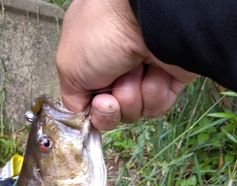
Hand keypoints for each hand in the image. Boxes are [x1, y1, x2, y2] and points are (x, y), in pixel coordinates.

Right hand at [55, 0, 197, 129]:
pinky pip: (156, 106)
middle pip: (111, 110)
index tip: (95, 102)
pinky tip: (155, 71)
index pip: (89, 99)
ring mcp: (143, 72)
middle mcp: (116, 64)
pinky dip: (154, 93)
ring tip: (136, 68)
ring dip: (133, 96)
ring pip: (134, 111)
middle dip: (113, 104)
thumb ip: (71, 98)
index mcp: (90, 57)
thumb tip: (82, 115)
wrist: (149, 18)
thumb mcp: (69, 67)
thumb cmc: (105, 29)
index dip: (92, 108)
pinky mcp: (168, 80)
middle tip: (116, 83)